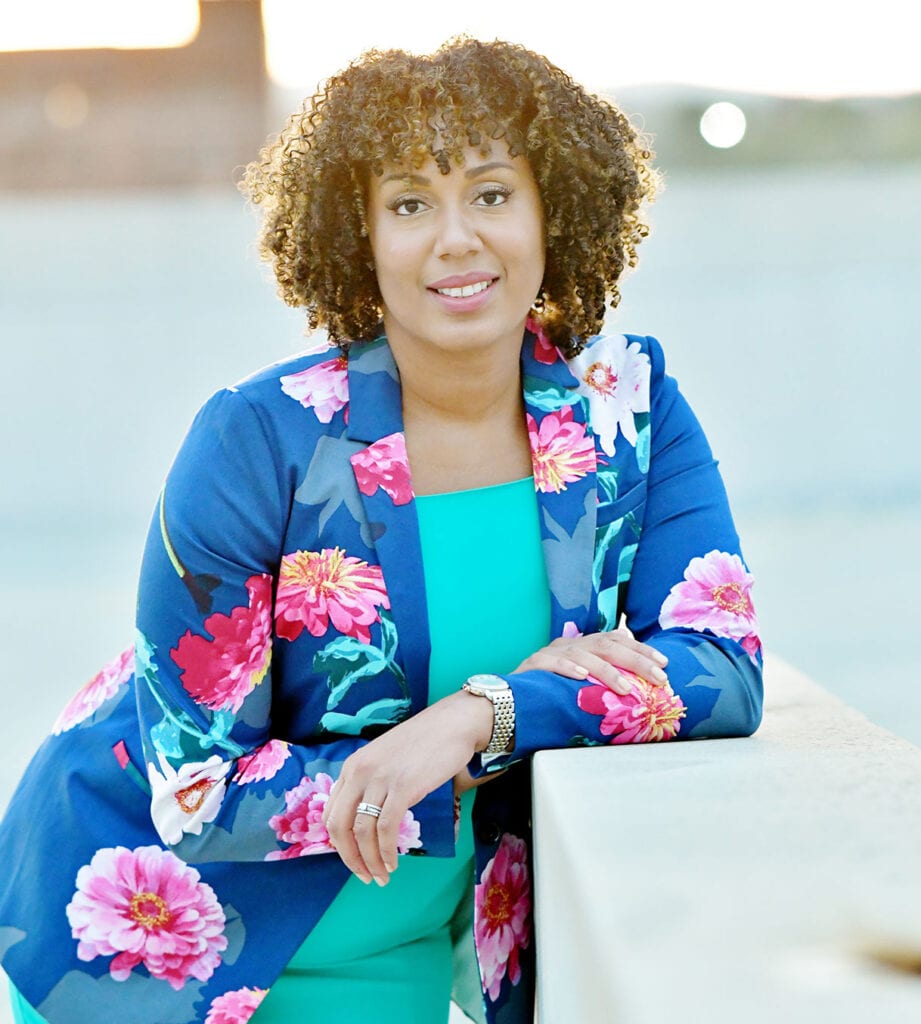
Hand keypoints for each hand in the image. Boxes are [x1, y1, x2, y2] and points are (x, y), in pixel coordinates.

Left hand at [322, 690, 491, 885]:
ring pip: (362, 832)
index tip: (354, 858)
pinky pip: (386, 829)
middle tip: (365, 876)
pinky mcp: (403, 787)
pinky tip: (394, 862)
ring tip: (382, 876)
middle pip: (339, 827)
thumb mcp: (386, 760)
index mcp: (352, 766)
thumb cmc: (424, 742)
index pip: (331, 813)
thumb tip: (369, 819)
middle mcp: (359, 772)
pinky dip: (387, 852)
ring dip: (370, 861)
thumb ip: (372, 783)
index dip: (339, 843)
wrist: (453, 723)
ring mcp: (380, 779)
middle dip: (349, 858)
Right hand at [513, 627, 668, 694]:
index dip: (641, 650)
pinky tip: (582, 676)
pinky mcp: (532, 664)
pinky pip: (551, 662)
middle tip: (659, 677)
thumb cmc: (551, 692)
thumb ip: (604, 679)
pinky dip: (567, 668)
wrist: (510, 698)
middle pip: (607, 645)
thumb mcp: (582, 684)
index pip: (618, 640)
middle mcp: (571, 644)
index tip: (664, 664)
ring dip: (607, 671)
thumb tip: (637, 686)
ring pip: (584, 654)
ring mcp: (551, 652)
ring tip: (626, 688)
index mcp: (584, 646)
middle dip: (636, 660)